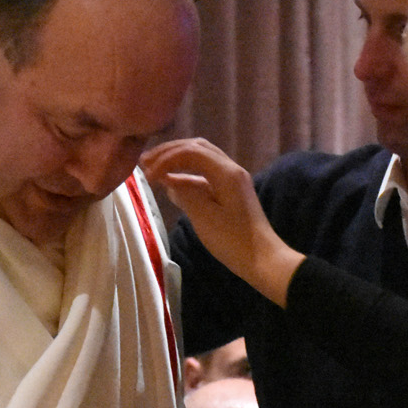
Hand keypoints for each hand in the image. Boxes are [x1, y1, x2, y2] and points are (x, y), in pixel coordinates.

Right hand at [140, 139, 303, 305]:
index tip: (147, 174)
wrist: (263, 259)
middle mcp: (231, 169)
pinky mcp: (230, 191)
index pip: (191, 151)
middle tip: (145, 161)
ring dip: (177, 160)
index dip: (166, 158)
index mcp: (226, 172)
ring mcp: (232, 179)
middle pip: (197, 147)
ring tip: (153, 167)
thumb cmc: (233, 240)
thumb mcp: (204, 217)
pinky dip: (186, 174)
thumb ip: (185, 194)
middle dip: (170, 152)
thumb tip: (170, 182)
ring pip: (201, 158)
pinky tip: (170, 182)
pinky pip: (205, 174)